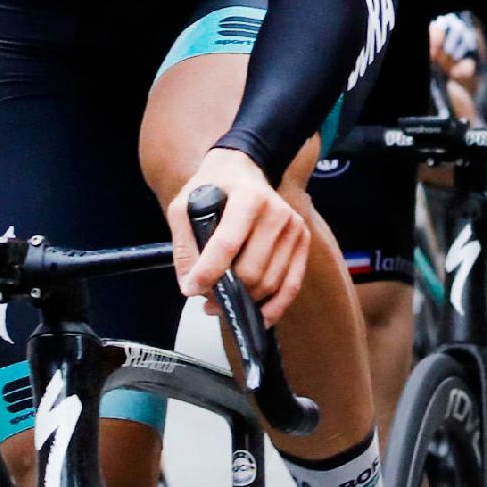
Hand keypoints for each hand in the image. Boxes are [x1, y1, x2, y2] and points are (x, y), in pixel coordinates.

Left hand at [171, 146, 310, 324]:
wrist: (243, 170)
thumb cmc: (212, 188)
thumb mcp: (184, 205)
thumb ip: (185, 244)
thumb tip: (190, 286)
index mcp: (247, 198)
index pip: (228, 244)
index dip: (208, 272)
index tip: (191, 289)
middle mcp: (277, 213)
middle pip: (251, 271)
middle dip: (227, 291)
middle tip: (206, 296)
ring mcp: (294, 228)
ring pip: (270, 283)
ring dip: (245, 301)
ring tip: (223, 301)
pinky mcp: (303, 242)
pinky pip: (292, 285)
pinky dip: (274, 307)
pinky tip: (257, 316)